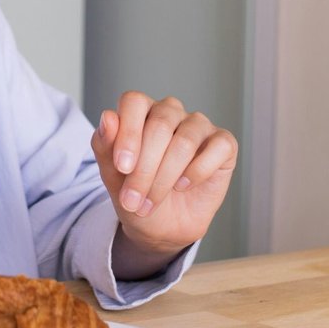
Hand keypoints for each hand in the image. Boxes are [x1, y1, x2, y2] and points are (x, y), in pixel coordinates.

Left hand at [90, 92, 237, 264]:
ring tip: (152, 201)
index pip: (134, 102)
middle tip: (134, 199)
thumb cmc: (137, 194)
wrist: (161, 226)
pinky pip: (216, 148)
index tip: (122, 167)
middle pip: (159, 125)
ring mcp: (198, 125)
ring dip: (165, 177)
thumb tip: (108, 117)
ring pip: (185, 141)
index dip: (128, 133)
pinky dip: (197, 172)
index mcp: (141, 111)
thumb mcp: (112, 175)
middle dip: (144, 169)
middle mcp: (170, 112)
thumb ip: (105, 145)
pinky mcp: (223, 143)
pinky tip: (183, 186)